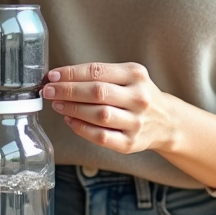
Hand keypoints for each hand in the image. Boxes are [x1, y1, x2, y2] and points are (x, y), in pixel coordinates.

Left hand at [41, 62, 178, 154]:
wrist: (166, 121)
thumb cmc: (137, 95)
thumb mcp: (128, 76)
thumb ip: (99, 75)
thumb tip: (60, 78)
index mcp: (136, 75)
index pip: (97, 71)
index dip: (71, 73)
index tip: (52, 76)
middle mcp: (138, 97)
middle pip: (97, 92)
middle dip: (67, 91)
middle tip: (49, 91)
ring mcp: (136, 122)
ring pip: (98, 115)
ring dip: (72, 109)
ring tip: (57, 105)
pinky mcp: (130, 143)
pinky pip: (100, 136)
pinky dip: (81, 129)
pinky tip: (70, 121)